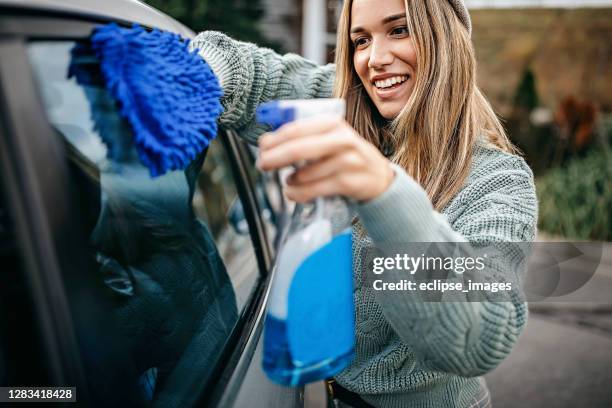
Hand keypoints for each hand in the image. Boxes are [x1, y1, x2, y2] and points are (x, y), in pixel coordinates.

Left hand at [257, 116, 394, 202]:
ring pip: (304, 174)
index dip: (274, 140)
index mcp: (332, 123)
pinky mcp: (348, 182)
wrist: (377, 176)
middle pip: (298, 149)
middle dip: (274, 158)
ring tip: (288, 181)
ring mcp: (347, 161)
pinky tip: (293, 193)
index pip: (295, 129)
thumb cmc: (345, 156)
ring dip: (290, 180)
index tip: (261, 148)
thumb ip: (302, 136)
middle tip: (262, 165)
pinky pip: (314, 190)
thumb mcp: (329, 137)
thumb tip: (267, 143)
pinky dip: (298, 194)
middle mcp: (341, 139)